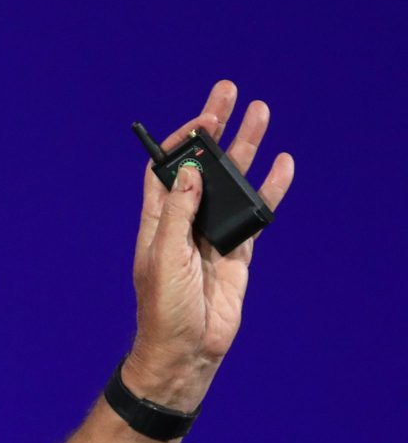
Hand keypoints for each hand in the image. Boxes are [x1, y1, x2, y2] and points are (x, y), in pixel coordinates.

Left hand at [122, 80, 294, 407]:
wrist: (187, 350)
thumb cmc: (163, 308)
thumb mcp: (163, 257)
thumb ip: (178, 213)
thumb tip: (191, 171)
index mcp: (158, 219)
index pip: (167, 168)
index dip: (181, 142)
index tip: (201, 119)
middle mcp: (185, 220)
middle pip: (203, 166)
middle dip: (216, 130)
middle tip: (229, 92)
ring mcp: (213, 234)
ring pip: (233, 183)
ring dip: (245, 150)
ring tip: (260, 113)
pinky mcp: (238, 252)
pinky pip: (256, 214)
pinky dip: (270, 190)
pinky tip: (283, 165)